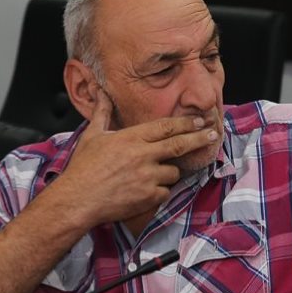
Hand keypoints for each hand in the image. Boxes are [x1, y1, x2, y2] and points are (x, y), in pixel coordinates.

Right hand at [48, 98, 220, 226]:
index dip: (186, 123)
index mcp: (131, 138)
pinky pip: (165, 192)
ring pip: (173, 172)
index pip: (166, 127)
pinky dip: (160, 191)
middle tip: (213, 134)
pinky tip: (146, 191)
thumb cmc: (83, 168)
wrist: (78, 199)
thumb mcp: (92, 136)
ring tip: (152, 174)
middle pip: (179, 145)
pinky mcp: (149, 196)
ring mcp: (148, 177)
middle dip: (199, 138)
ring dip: (168, 172)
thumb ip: (102, 113)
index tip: (200, 120)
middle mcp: (143, 155)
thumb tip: (100, 93)